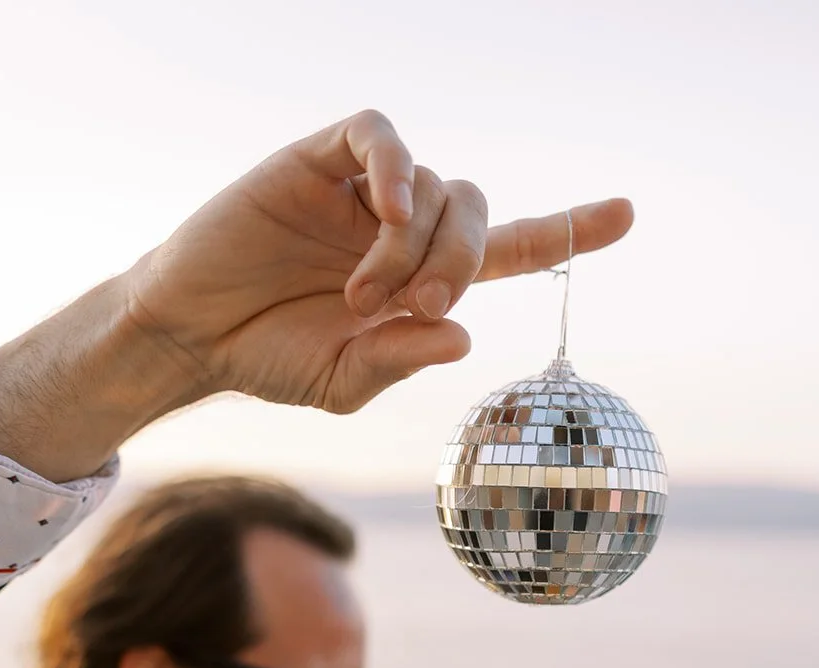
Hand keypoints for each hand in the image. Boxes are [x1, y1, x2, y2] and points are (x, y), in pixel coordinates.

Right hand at [126, 109, 633, 412]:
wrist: (193, 335)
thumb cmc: (271, 360)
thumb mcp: (345, 381)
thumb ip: (403, 358)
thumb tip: (463, 331)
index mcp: (420, 280)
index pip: (510, 246)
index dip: (565, 229)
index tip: (625, 214)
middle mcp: (399, 228)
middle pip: (475, 212)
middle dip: (461, 261)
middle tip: (414, 306)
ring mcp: (360, 192)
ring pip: (430, 186)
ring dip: (409, 248)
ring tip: (357, 296)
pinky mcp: (317, 161)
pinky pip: (377, 136)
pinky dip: (393, 169)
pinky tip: (380, 211)